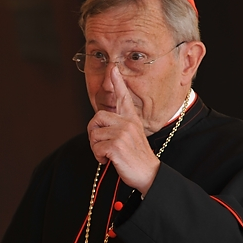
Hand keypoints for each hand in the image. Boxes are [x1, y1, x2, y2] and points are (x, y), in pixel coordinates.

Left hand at [87, 67, 159, 194]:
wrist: (149, 174)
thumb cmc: (136, 157)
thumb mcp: (131, 137)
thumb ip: (119, 127)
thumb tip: (100, 125)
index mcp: (132, 119)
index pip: (123, 97)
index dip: (118, 83)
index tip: (113, 69)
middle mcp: (128, 123)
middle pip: (97, 118)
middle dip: (93, 133)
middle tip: (100, 145)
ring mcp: (122, 134)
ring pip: (94, 135)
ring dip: (96, 148)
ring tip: (108, 155)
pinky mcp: (116, 146)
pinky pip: (96, 148)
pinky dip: (98, 157)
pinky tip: (109, 161)